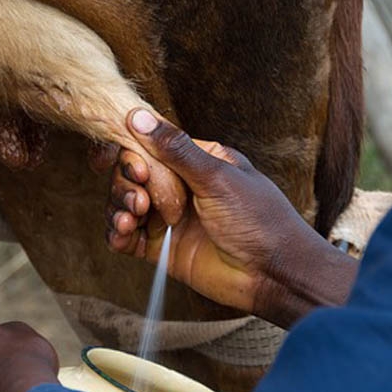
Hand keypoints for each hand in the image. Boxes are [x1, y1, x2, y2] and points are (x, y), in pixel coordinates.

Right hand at [106, 109, 357, 326]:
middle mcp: (179, 186)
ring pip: (124, 203)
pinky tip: (123, 233)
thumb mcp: (218, 177)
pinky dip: (117, 233)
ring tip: (131, 218)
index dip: (129, 151)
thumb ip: (176, 150)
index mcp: (196, 160)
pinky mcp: (161, 249)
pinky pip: (127, 236)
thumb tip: (138, 117)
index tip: (123, 164)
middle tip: (140, 199)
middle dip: (125, 183)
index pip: (150, 145)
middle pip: (131, 174)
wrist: (274, 274)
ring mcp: (169, 217)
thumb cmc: (259, 219)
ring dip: (118, 206)